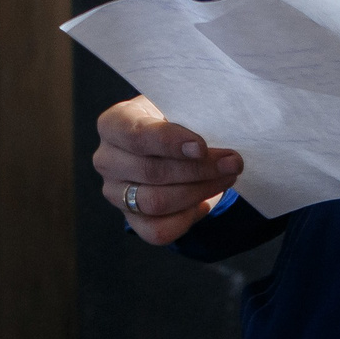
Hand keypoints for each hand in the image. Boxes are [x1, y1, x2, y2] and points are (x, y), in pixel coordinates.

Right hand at [93, 96, 242, 244]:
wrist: (165, 144)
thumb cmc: (173, 121)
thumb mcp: (176, 107)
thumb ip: (190, 115)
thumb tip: (221, 129)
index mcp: (113, 124)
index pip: (137, 135)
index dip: (170, 142)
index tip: (202, 147)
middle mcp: (106, 159)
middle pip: (151, 171)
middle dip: (198, 170)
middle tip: (232, 163)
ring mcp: (114, 192)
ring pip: (156, 202)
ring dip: (198, 192)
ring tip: (226, 179)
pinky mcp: (129, 218)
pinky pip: (157, 231)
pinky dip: (186, 219)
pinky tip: (204, 203)